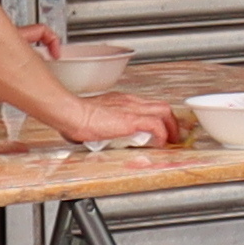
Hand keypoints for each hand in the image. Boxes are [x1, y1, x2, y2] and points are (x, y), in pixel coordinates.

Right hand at [66, 97, 188, 148]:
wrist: (70, 113)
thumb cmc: (75, 116)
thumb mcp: (95, 120)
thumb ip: (103, 126)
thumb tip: (101, 138)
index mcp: (121, 101)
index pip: (148, 106)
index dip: (159, 117)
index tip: (162, 129)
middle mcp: (129, 101)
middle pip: (161, 106)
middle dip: (171, 122)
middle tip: (173, 136)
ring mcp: (132, 108)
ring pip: (164, 111)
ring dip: (171, 127)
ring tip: (171, 141)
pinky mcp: (131, 119)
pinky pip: (156, 124)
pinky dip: (161, 134)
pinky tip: (160, 143)